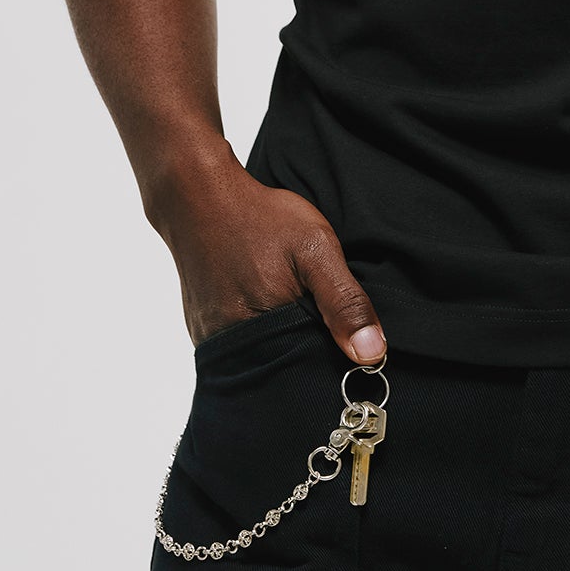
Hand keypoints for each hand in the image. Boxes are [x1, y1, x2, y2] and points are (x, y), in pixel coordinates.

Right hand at [148, 145, 386, 364]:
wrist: (197, 196)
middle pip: (281, 370)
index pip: (307, 374)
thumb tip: (372, 354)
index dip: (328, 364)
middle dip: (303, 356)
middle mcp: (232, 346)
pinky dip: (257, 334)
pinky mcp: (202, 330)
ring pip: (260, 358)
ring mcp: (212, 340)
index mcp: (265, 332)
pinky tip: (265, 306)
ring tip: (290, 309)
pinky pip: (239, 346)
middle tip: (314, 317)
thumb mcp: (315, 249)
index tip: (343, 348)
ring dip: (279, 344)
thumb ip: (344, 301)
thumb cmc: (259, 218)